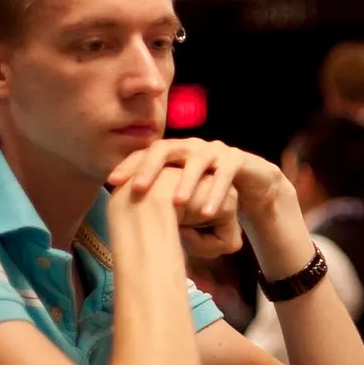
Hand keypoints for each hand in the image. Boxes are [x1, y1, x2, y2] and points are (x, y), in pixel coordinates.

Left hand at [108, 138, 292, 254]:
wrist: (252, 186)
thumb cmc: (210, 193)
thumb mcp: (184, 197)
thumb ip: (162, 201)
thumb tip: (133, 217)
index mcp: (173, 153)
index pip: (145, 153)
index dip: (129, 165)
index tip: (112, 182)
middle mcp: (191, 147)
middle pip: (164, 149)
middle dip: (149, 168)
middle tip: (138, 189)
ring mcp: (215, 150)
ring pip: (196, 160)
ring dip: (186, 181)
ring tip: (177, 203)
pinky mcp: (237, 159)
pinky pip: (225, 173)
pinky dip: (216, 192)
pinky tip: (208, 212)